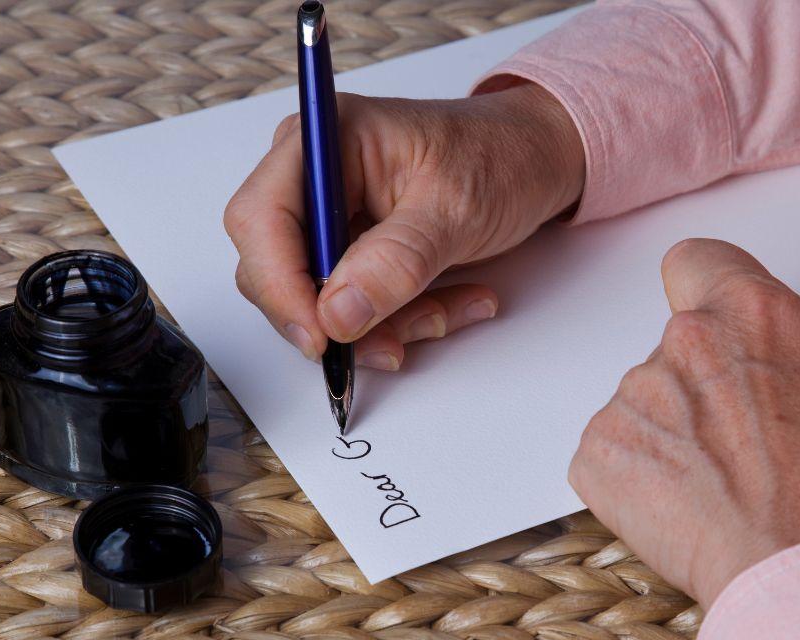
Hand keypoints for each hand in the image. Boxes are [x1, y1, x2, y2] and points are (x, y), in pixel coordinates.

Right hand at [224, 84, 584, 369]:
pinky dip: (401, 321)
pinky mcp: (354, 250)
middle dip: (337, 316)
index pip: (261, 218)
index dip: (279, 285)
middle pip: (277, 267)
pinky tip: (453, 304)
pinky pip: (354, 307)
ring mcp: (333, 215)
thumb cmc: (501, 158)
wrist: (538, 160)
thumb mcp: (456, 210)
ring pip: (318, 300)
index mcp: (328, 138)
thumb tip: (337, 312)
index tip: (320, 335)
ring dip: (383, 326)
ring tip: (450, 311)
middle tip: (395, 340)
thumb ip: (395, 262)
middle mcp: (316, 175)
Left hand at [568, 239, 799, 606]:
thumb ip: (778, 360)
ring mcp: (635, 394)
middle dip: (693, 385)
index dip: (702, 292)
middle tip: (732, 444)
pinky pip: (610, 451)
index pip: (695, 261)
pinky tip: (677, 510)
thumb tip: (756, 372)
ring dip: (665, 435)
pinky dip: (633, 477)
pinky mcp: (598, 449)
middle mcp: (687, 340)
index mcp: (754, 313)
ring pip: (642, 402)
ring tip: (711, 490)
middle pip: (673, 345)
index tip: (710, 324)